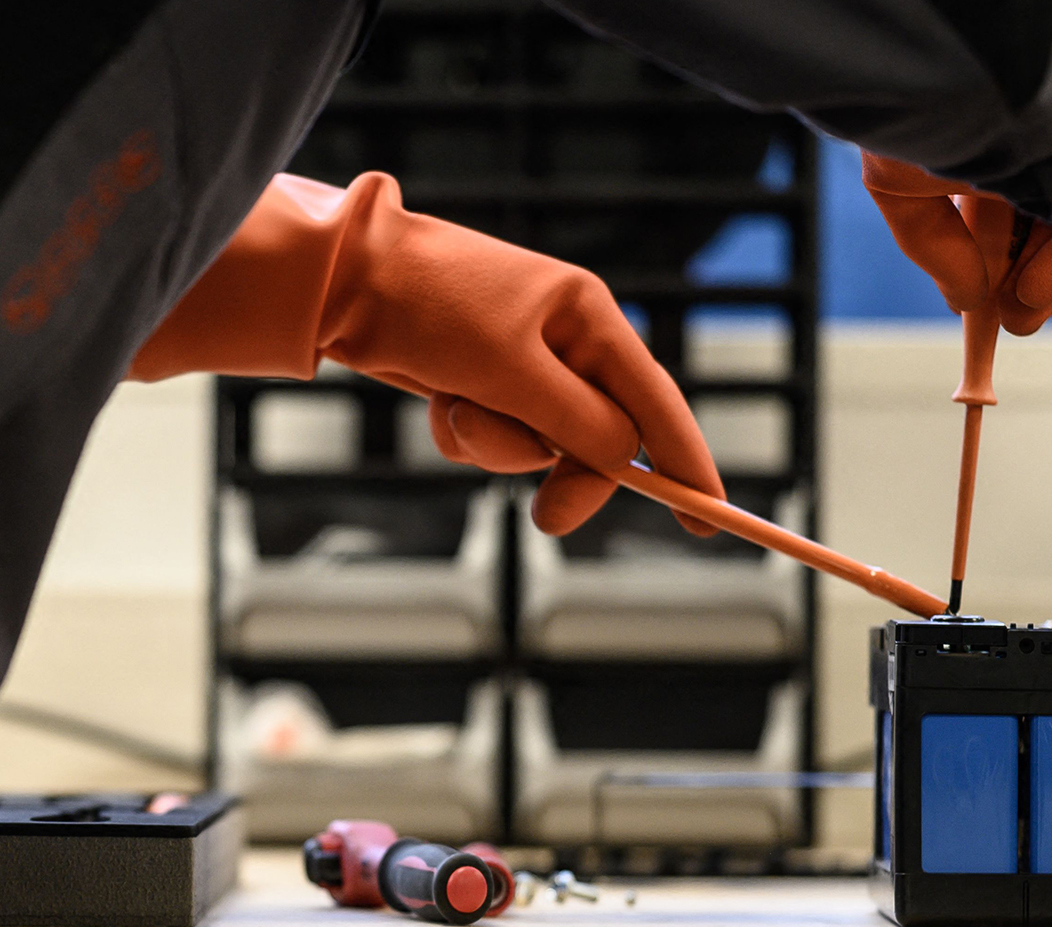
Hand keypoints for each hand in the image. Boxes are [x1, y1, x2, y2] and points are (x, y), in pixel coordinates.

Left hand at [132, 173, 721, 535]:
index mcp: (588, 316)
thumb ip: (577, 422)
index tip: (709, 517)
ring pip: (538, 443)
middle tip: (548, 520)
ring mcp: (519, 361)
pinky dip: (466, 432)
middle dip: (565, 472)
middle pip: (598, 435)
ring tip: (456, 407)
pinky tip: (437, 399)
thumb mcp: (512, 371)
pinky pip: (493, 434)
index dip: (687, 461)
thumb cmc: (430, 307)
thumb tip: (623, 460)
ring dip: (497, 446)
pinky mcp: (477, 378)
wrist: (342, 281)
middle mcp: (563, 337)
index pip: (656, 400)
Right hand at [862, 101, 1051, 334]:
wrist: (956, 72)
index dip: (991, 251)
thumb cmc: (916, 110)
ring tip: (1015, 313)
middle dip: (1023, 271)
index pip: (1001, 193)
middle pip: (1043, 209)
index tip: (976, 299)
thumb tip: (965, 298)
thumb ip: (934, 244)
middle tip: (1006, 319)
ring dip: (1050, 272)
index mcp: (982, 121)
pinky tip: (1032, 289)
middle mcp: (1034, 123)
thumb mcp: (900, 184)